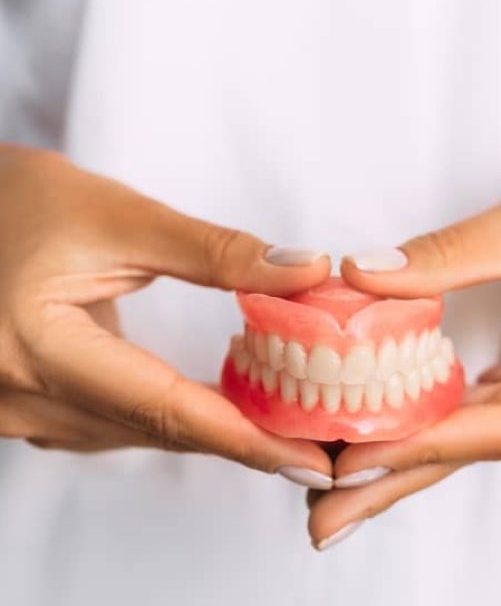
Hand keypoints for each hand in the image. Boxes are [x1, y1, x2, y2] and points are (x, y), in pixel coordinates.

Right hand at [0, 145, 332, 486]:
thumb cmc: (21, 201)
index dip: (244, 437)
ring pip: (136, 433)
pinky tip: (209, 407)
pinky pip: (112, 424)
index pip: (163, 406)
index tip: (310, 457)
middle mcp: (17, 396)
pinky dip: (168, 417)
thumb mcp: (121, 216)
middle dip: (241, 440)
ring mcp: (15, 410)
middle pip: (155, 429)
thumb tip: (305, 271)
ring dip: (207, 430)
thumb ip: (216, 251)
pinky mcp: (26, 405)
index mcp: (36, 346)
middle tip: (313, 446)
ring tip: (278, 426)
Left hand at [308, 127, 500, 547]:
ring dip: (404, 457)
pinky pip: (476, 408)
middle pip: (479, 445)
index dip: (420, 444)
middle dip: (397, 479)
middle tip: (326, 518)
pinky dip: (426, 422)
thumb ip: (440, 257)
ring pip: (472, 433)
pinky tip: (380, 437)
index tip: (348, 462)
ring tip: (338, 487)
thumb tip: (361, 276)